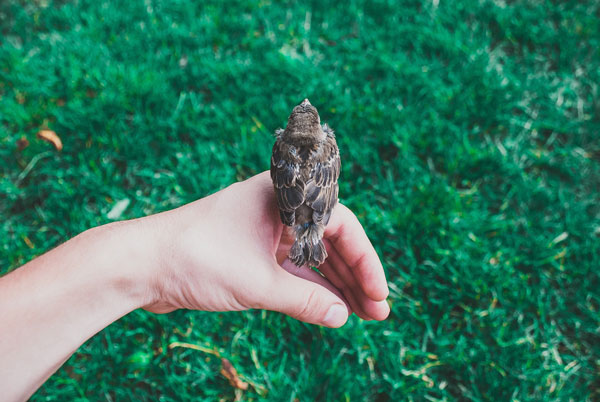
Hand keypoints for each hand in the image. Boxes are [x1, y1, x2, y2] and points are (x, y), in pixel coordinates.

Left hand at [142, 171, 389, 326]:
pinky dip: (309, 287)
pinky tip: (330, 308)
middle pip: (330, 241)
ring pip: (311, 256)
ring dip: (335, 284)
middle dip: (354, 277)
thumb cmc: (197, 259)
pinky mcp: (250, 251)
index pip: (341, 225)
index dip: (366, 261)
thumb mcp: (258, 283)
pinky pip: (290, 268)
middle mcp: (277, 208)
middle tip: (377, 310)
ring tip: (362, 314)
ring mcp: (263, 230)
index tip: (380, 293)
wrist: (141, 265)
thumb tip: (342, 317)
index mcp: (283, 196)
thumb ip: (305, 301)